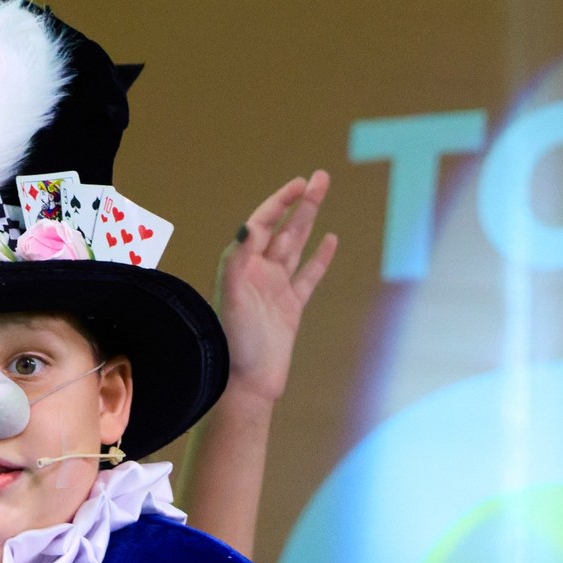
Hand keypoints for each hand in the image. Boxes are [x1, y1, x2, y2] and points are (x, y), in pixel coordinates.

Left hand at [213, 172, 337, 404]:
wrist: (246, 385)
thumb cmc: (234, 345)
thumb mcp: (232, 299)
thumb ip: (238, 261)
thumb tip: (248, 226)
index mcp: (242, 267)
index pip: (263, 224)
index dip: (279, 202)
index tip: (298, 183)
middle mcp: (258, 273)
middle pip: (284, 229)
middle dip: (301, 203)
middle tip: (320, 178)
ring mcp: (276, 289)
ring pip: (297, 246)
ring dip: (309, 221)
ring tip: (321, 196)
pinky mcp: (291, 307)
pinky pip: (309, 276)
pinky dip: (320, 258)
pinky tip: (330, 240)